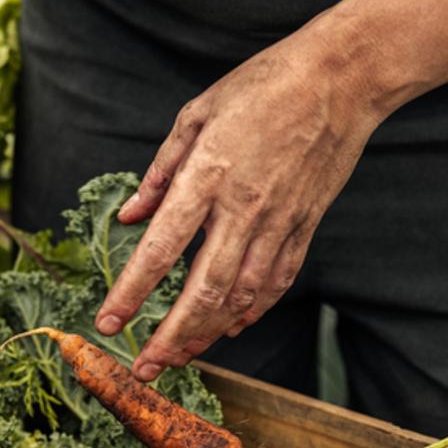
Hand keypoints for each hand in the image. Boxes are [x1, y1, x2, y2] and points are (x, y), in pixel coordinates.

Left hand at [93, 26, 384, 380]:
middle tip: (145, 368)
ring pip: (241, 297)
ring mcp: (279, 222)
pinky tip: (231, 327)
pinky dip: (252, 311)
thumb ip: (161, 171)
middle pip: (202, 291)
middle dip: (170, 337)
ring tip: (180, 356)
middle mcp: (243, 208)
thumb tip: (130, 216)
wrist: (341, 78)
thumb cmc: (263, 85)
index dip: (131, 293)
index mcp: (207, 176)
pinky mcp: (305, 225)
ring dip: (207, 333)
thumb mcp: (197, 114)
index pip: (160, 249)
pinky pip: (276, 282)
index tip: (107, 323)